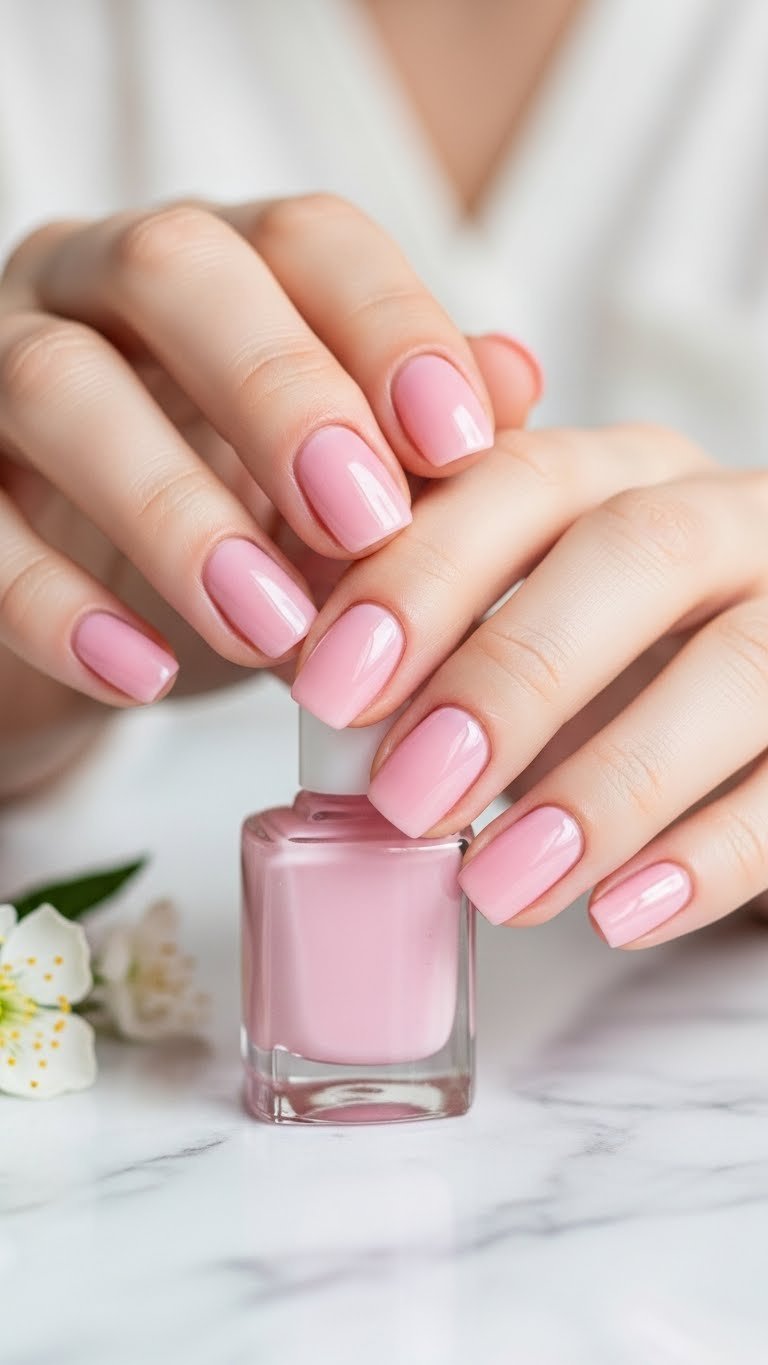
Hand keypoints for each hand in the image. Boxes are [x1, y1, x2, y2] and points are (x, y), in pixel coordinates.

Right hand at [0, 196, 539, 766]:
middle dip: (280, 391)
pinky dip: (55, 604)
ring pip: (58, 386)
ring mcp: (1, 365)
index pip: (307, 238)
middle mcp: (100, 283)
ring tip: (268, 628)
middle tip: (361, 523)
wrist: (97, 615)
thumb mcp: (337, 494)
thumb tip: (516, 378)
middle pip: (176, 267)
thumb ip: (417, 444)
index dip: (389, 327)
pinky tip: (141, 672)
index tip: (460, 445)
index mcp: (224, 266)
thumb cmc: (240, 530)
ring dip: (176, 509)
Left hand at [292, 424, 767, 947]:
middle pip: (635, 554)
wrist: (753, 712)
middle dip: (512, 672)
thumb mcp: (508, 619)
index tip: (329, 683)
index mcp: (619, 472)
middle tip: (408, 794)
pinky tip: (618, 915)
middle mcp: (725, 517)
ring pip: (737, 669)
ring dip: (608, 783)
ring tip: (499, 883)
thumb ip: (410, 609)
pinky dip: (712, 857)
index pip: (520, 478)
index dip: (422, 574)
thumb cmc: (603, 662)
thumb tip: (278, 628)